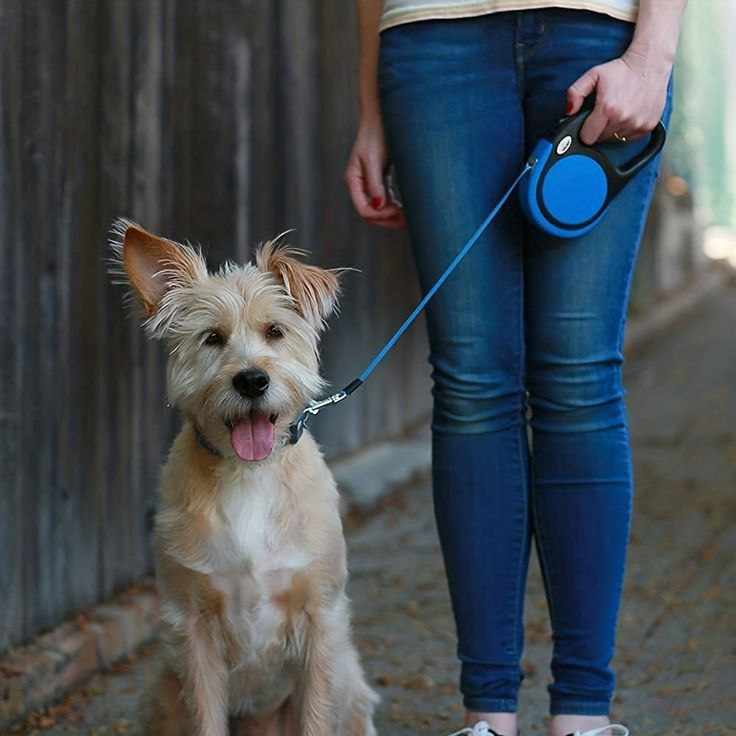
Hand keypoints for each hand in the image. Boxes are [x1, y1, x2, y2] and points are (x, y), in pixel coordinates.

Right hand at [344, 114, 405, 228]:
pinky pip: (385, 199)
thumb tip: (378, 206)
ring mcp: (369, 182)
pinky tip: (406, 207)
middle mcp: (359, 184)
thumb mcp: (374, 159)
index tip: (398, 212)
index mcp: (353, 181)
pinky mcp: (379, 178)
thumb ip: (375, 184)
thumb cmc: (376, 133)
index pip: (364, 209)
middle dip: (387, 219)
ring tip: (409, 217)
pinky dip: (394, 205)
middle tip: (407, 221)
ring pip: (379, 208)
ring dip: (392, 215)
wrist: (382, 114)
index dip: (380, 215)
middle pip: (371, 212)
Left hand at [566, 47, 671, 144]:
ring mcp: (637, 124)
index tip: (589, 121)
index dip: (586, 130)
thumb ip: (575, 93)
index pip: (587, 137)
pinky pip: (630, 138)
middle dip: (599, 128)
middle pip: (601, 139)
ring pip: (615, 139)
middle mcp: (623, 119)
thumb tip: (569, 111)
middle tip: (605, 112)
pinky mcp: (648, 127)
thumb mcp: (593, 75)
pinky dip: (626, 129)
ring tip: (618, 111)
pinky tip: (628, 114)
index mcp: (607, 109)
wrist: (650, 63)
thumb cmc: (622, 70)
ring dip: (613, 129)